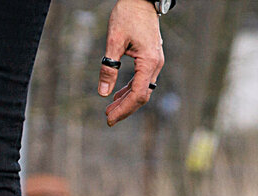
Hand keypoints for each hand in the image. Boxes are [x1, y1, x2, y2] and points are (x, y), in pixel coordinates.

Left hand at [97, 0, 164, 126]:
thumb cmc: (128, 15)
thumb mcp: (114, 41)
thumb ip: (108, 67)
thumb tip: (102, 93)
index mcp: (149, 61)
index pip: (137, 94)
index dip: (124, 109)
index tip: (109, 118)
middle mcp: (155, 64)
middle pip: (141, 96)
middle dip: (125, 109)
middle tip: (108, 119)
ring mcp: (154, 62)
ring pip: (142, 90)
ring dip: (126, 101)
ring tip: (109, 110)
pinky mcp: (150, 59)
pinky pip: (141, 81)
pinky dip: (129, 90)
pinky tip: (117, 96)